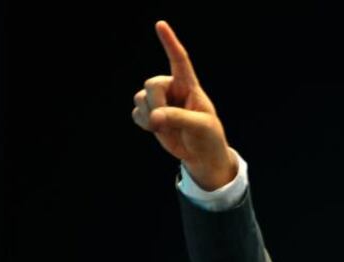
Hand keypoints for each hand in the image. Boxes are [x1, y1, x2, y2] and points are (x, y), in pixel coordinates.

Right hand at [132, 21, 236, 189]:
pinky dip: (142, 122)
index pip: (179, 60)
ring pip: (140, 98)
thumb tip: (154, 116)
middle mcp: (172, 89)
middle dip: (155, 103)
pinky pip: (136, 112)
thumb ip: (178, 118)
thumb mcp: (200, 126)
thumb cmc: (208, 137)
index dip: (170, 42)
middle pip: (152, 83)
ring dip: (149, 116)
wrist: (201, 155)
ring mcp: (160, 101)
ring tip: (165, 127)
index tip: (160, 25)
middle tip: (163, 122)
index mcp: (189, 86)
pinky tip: (155, 129)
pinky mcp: (150, 114)